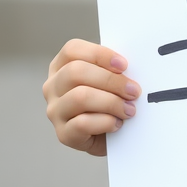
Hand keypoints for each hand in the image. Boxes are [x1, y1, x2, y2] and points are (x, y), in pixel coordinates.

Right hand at [43, 39, 140, 156]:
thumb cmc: (109, 101)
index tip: (124, 65)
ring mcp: (55, 111)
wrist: (108, 136)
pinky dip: (105, 122)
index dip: (99, 54)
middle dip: (111, 80)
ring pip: (80, 97)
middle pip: (76, 72)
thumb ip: (113, 68)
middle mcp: (52, 87)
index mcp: (61, 66)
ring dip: (112, 102)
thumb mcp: (109, 79)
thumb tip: (132, 62)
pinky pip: (83, 123)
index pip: (72, 49)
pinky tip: (117, 123)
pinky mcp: (63, 134)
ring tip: (129, 109)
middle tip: (134, 90)